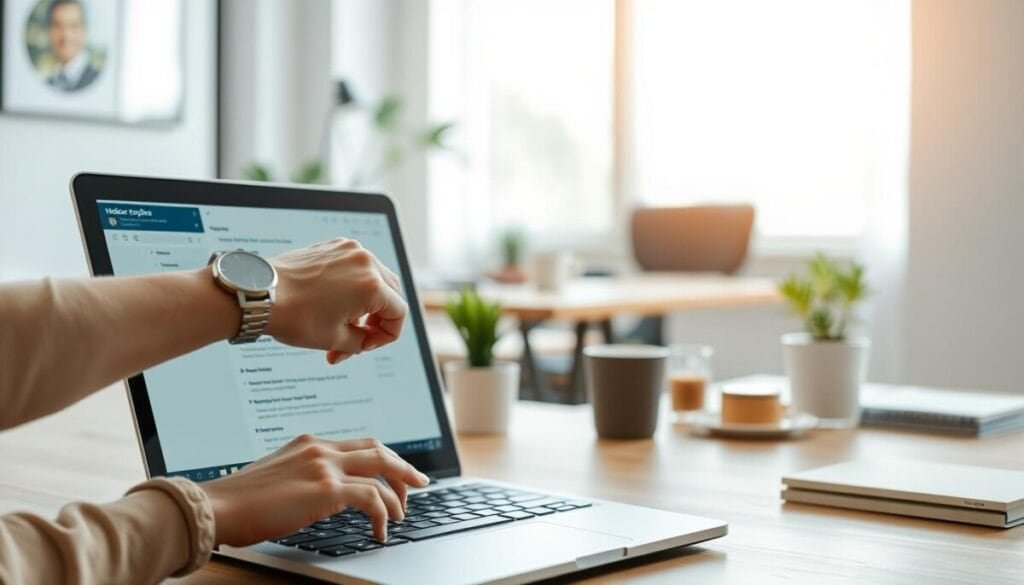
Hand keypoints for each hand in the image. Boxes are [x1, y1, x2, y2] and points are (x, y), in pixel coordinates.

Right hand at [201, 434, 429, 545]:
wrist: (216, 507)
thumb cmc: (239, 502)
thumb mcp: (278, 479)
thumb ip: (304, 478)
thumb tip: (325, 496)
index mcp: (309, 444)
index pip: (359, 445)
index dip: (383, 459)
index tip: (395, 472)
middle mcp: (320, 449)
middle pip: (378, 450)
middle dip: (404, 468)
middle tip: (419, 483)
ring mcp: (324, 466)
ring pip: (382, 471)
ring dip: (397, 496)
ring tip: (399, 516)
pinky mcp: (326, 489)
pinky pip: (372, 498)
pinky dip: (383, 514)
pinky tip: (380, 531)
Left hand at [266, 238, 407, 363]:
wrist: (259, 294)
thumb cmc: (293, 316)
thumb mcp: (334, 339)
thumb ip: (363, 341)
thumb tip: (369, 338)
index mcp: (371, 286)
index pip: (399, 313)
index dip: (387, 336)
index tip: (367, 345)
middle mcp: (365, 262)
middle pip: (391, 294)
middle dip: (378, 320)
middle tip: (358, 338)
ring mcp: (349, 250)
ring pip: (375, 279)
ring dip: (366, 304)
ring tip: (343, 322)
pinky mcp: (333, 246)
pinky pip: (356, 267)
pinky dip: (352, 286)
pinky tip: (333, 303)